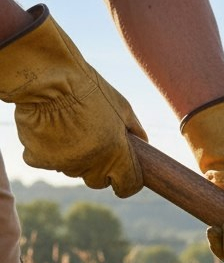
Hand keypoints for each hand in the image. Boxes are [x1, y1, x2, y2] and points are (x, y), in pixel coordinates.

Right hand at [0, 5, 146, 196]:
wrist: (46, 76)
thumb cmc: (87, 88)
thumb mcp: (121, 106)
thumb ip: (134, 128)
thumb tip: (144, 142)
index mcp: (117, 154)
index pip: (128, 185)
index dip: (126, 182)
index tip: (122, 177)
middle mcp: (92, 164)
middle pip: (98, 181)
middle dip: (98, 169)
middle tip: (93, 146)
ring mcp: (65, 163)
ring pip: (72, 170)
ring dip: (73, 158)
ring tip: (68, 130)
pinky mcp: (39, 159)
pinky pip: (45, 162)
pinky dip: (46, 150)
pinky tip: (46, 130)